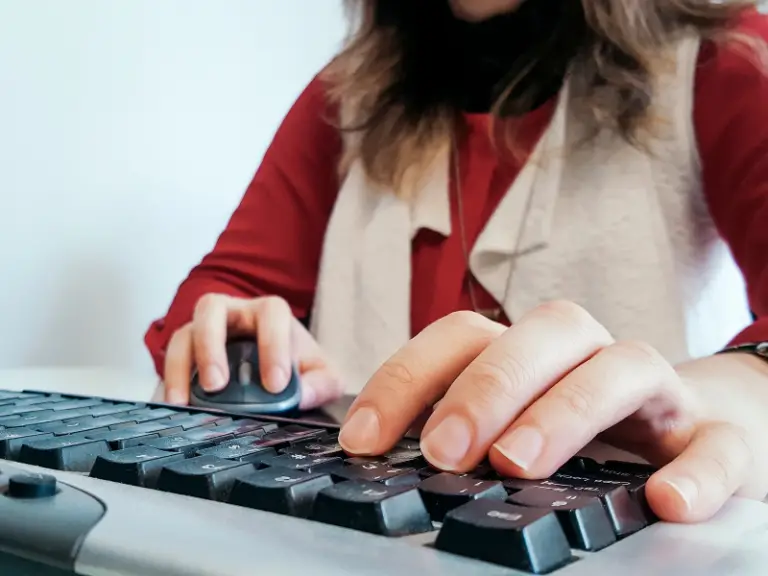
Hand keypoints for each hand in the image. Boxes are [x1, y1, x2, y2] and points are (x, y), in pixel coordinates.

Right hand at [163, 294, 343, 409]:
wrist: (277, 373)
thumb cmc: (298, 367)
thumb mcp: (321, 376)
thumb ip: (320, 384)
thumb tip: (301, 395)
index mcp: (270, 313)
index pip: (271, 314)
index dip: (272, 344)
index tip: (275, 385)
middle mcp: (233, 314)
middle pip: (212, 309)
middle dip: (211, 345)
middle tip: (217, 385)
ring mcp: (204, 332)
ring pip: (183, 334)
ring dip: (181, 367)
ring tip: (184, 403)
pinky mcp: (186, 356)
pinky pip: (170, 363)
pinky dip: (169, 384)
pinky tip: (173, 408)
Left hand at [338, 301, 767, 522]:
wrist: (693, 431)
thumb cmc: (584, 424)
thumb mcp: (515, 419)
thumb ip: (459, 428)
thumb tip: (376, 457)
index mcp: (531, 350)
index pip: (463, 337)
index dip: (407, 379)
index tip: (363, 441)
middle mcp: (589, 355)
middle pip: (540, 336)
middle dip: (485, 387)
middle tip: (442, 451)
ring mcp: (656, 392)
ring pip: (619, 369)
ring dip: (565, 411)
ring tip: (520, 464)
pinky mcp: (717, 435)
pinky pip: (714, 444)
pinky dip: (695, 471)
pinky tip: (664, 503)